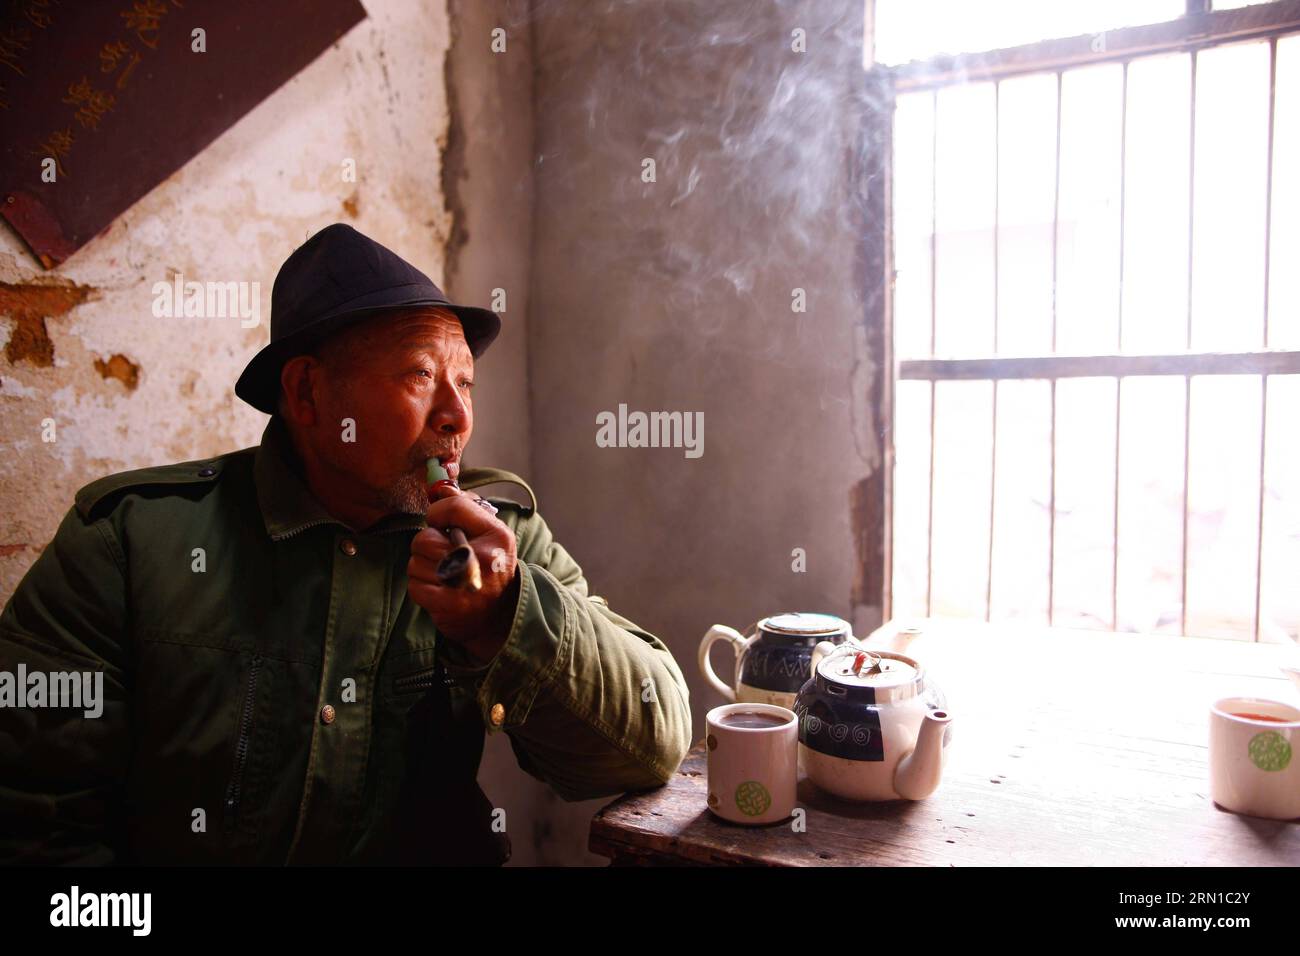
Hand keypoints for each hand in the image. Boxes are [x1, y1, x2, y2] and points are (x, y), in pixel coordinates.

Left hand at [408, 484, 519, 663]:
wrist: (502, 616)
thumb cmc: (492, 568)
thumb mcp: (491, 534)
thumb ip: (466, 509)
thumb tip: (438, 489)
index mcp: (495, 536)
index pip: (454, 507)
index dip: (438, 513)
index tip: (440, 523)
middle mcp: (481, 559)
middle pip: (425, 538)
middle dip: (427, 545)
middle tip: (442, 554)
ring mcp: (462, 584)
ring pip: (416, 563)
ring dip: (423, 568)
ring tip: (443, 574)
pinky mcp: (446, 605)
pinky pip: (415, 585)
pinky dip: (422, 587)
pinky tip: (439, 590)